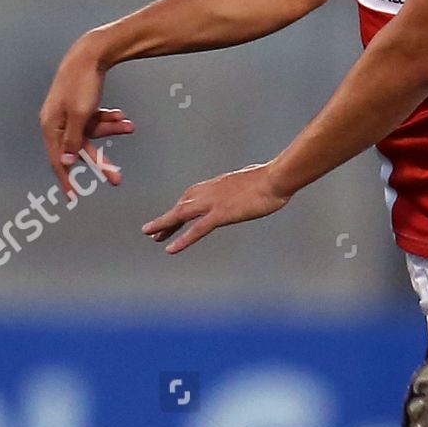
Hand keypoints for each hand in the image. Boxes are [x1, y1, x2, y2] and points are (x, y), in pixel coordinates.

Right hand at [39, 35, 133, 196]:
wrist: (91, 52)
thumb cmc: (82, 83)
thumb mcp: (80, 115)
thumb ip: (73, 140)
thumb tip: (66, 162)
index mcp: (51, 125)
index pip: (58, 160)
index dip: (67, 179)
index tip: (74, 196)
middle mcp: (57, 121)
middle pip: (80, 148)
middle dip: (101, 160)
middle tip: (117, 178)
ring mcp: (69, 112)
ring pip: (91, 132)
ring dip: (111, 130)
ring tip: (130, 126)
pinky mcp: (79, 104)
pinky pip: (94, 119)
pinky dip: (108, 119)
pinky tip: (122, 116)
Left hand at [142, 163, 290, 253]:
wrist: (277, 178)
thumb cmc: (273, 178)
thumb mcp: (256, 180)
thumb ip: (247, 185)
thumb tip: (253, 185)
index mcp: (219, 183)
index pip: (193, 194)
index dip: (181, 205)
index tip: (173, 213)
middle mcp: (211, 191)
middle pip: (183, 204)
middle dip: (168, 218)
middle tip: (153, 230)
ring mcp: (214, 202)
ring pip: (182, 214)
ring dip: (164, 224)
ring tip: (151, 235)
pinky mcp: (221, 214)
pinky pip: (196, 229)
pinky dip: (182, 239)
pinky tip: (169, 249)